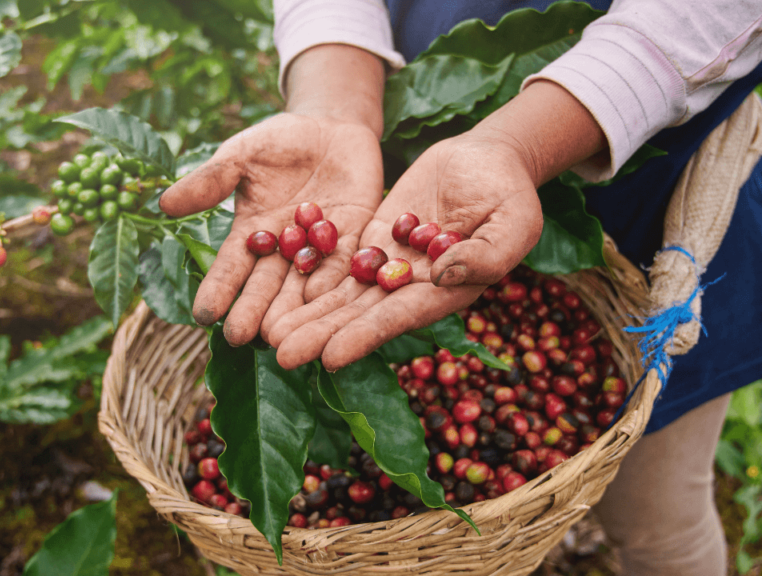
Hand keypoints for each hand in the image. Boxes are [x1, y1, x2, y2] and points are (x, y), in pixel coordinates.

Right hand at [158, 112, 383, 344]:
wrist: (331, 126)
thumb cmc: (279, 141)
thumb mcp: (241, 155)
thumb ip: (210, 180)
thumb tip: (163, 204)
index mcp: (251, 233)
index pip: (231, 267)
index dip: (218, 289)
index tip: (203, 314)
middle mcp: (283, 250)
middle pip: (266, 286)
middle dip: (253, 310)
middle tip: (241, 337)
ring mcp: (318, 248)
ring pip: (303, 285)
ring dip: (293, 311)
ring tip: (282, 336)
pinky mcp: (354, 239)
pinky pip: (344, 264)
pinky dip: (334, 282)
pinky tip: (323, 301)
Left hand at [265, 132, 543, 369]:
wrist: (489, 160)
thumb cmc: (511, 193)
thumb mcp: (513, 222)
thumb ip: (485, 254)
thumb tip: (440, 275)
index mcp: (446, 292)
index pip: (398, 318)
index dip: (364, 337)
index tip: (330, 357)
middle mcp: (411, 288)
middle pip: (359, 315)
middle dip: (321, 335)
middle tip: (280, 354)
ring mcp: (389, 265)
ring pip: (342, 294)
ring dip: (306, 314)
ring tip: (268, 334)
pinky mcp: (373, 240)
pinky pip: (338, 261)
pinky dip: (310, 277)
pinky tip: (277, 291)